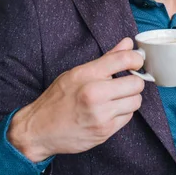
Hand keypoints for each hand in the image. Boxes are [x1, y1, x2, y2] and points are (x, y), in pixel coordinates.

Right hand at [8, 38, 145, 162]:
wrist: (39, 130)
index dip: (136, 59)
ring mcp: (101, 114)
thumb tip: (128, 44)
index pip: (124, 59)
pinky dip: (123, 113)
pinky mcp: (104, 131)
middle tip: (124, 84)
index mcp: (87, 74)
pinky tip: (110, 111)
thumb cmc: (57, 98)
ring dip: (130, 99)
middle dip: (134, 82)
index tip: (135, 63)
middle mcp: (95, 93)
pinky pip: (128, 117)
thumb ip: (107, 58)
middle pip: (136, 83)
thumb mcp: (77, 72)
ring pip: (136, 101)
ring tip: (116, 98)